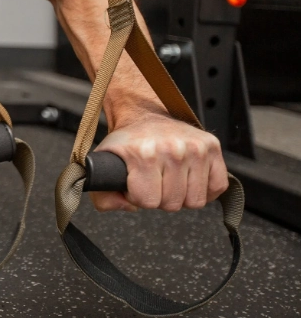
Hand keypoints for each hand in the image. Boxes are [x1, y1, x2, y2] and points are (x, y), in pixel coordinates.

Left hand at [90, 112, 228, 211]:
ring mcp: (195, 147)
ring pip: (195, 201)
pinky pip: (218, 187)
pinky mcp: (212, 146)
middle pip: (173, 204)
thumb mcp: (103, 166)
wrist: (143, 115)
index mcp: (143, 154)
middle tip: (153, 180)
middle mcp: (171, 149)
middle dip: (160, 197)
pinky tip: (187, 177)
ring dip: (181, 195)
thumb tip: (128, 206)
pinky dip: (204, 189)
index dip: (138, 197)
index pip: (148, 201)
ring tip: (169, 177)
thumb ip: (104, 197)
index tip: (136, 183)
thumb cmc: (127, 143)